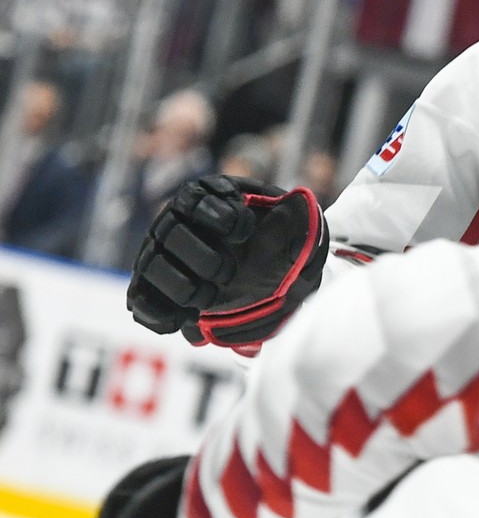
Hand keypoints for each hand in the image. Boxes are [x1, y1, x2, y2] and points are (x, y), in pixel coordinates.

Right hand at [127, 175, 326, 354]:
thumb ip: (297, 219)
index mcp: (210, 199)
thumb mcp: (298, 228)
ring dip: (181, 287)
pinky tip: (182, 321)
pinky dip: (157, 313)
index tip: (244, 231)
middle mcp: (178, 223)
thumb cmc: (284, 244)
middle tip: (227, 274)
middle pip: (171, 233)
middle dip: (201, 257)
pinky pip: (141, 300)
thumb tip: (297, 208)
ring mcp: (162, 255)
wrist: (274, 279)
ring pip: (153, 266)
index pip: (197, 196)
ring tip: (209, 299)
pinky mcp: (155, 289)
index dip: (217, 214)